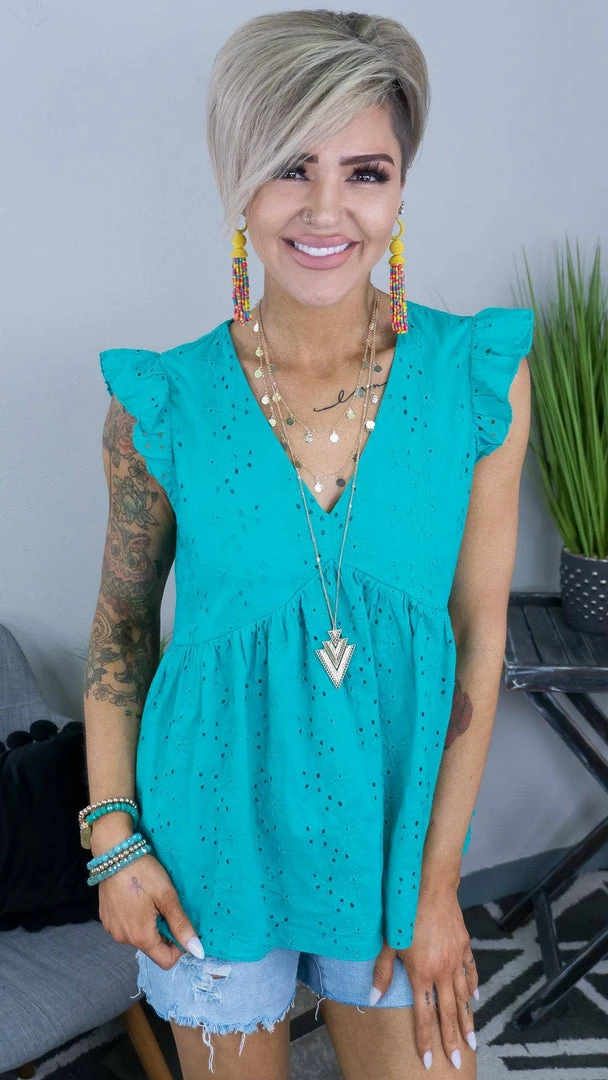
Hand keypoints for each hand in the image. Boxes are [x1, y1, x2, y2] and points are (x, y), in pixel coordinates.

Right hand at [97, 851, 203, 969]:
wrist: (114, 853)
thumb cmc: (143, 873)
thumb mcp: (167, 897)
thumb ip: (181, 926)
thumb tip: (197, 951)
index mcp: (140, 937)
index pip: (165, 961)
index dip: (178, 947)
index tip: (180, 925)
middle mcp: (123, 938)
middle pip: (152, 948)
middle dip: (163, 932)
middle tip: (164, 906)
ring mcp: (112, 929)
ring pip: (139, 937)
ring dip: (149, 925)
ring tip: (150, 900)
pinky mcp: (106, 919)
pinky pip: (126, 927)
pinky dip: (135, 918)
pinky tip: (137, 898)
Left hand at [370, 889, 477, 1069]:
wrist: (431, 887)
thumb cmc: (405, 913)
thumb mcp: (389, 943)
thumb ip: (382, 973)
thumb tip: (372, 999)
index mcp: (422, 974)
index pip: (425, 1015)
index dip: (427, 1040)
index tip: (431, 1061)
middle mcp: (442, 972)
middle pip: (448, 1013)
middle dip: (453, 1040)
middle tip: (460, 1062)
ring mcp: (455, 960)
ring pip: (463, 997)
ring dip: (467, 1021)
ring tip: (472, 1041)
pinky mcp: (464, 946)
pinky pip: (470, 971)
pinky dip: (473, 986)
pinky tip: (475, 998)